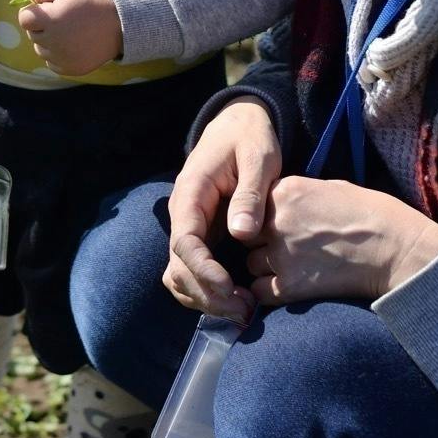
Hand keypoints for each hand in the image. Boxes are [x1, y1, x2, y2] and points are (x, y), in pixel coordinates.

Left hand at [17, 0, 122, 76]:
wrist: (121, 24)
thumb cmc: (93, 1)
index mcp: (51, 21)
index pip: (24, 19)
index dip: (33, 12)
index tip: (46, 9)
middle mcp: (54, 43)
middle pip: (32, 34)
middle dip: (41, 25)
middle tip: (61, 18)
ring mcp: (62, 59)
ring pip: (41, 50)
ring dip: (48, 41)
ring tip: (68, 31)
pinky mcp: (71, 70)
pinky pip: (52, 63)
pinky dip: (57, 55)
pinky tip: (72, 44)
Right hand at [163, 98, 282, 323]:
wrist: (239, 125)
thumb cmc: (250, 139)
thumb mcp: (258, 158)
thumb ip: (250, 194)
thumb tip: (241, 234)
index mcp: (191, 192)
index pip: (184, 241)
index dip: (203, 270)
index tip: (229, 288)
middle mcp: (183, 214)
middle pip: (179, 267)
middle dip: (207, 293)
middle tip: (243, 311)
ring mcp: (189, 227)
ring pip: (181, 275)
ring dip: (206, 299)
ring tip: (243, 311)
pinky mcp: (201, 236)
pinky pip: (193, 272)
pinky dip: (208, 292)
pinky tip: (236, 301)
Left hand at [244, 176, 437, 307]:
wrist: (397, 250)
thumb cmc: (373, 214)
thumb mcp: (331, 188)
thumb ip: (298, 196)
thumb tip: (283, 206)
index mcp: (285, 190)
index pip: (252, 205)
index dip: (264, 218)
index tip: (278, 226)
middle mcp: (276, 221)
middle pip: (247, 235)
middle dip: (261, 243)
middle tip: (286, 249)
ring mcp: (281, 254)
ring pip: (251, 265)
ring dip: (265, 268)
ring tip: (293, 268)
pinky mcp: (290, 286)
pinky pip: (259, 292)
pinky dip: (270, 293)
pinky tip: (291, 288)